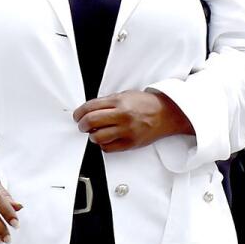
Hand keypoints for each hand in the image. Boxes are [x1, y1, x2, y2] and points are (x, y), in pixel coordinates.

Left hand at [72, 90, 193, 152]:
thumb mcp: (126, 95)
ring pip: (98, 137)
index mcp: (120, 102)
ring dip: (92, 135)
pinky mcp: (130, 143)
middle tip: (82, 125)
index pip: (91, 107)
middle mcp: (122, 116)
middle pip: (91, 121)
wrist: (166, 114)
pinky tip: (106, 139)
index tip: (77, 116)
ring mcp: (126, 131)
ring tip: (95, 132)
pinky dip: (103, 144)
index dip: (79, 112)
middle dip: (82, 124)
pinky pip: (108, 148)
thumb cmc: (147, 104)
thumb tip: (89, 110)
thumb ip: (108, 102)